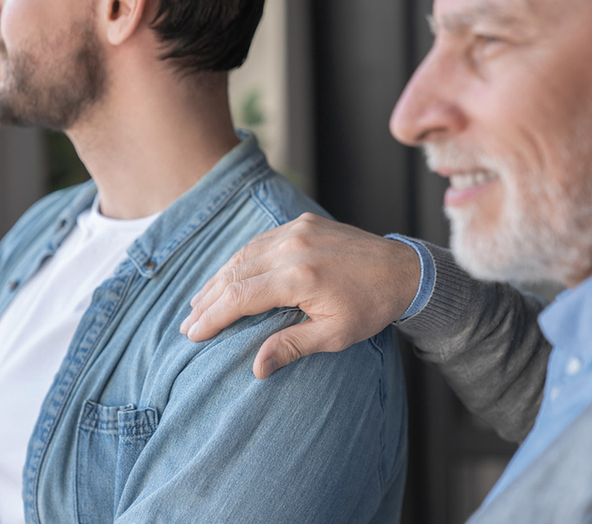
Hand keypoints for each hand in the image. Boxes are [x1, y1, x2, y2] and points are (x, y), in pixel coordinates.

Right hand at [181, 213, 420, 378]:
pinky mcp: (302, 223)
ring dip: (218, 279)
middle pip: (234, 274)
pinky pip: (259, 242)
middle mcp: (293, 248)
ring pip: (243, 255)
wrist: (403, 269)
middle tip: (188, 323)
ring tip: (199, 303)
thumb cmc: (371, 306)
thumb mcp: (335, 335)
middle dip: (207, 300)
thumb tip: (255, 368)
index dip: (213, 317)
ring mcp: (296, 231)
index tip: (193, 334)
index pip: (240, 297)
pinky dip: (239, 261)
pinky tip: (226, 276)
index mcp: (299, 277)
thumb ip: (291, 347)